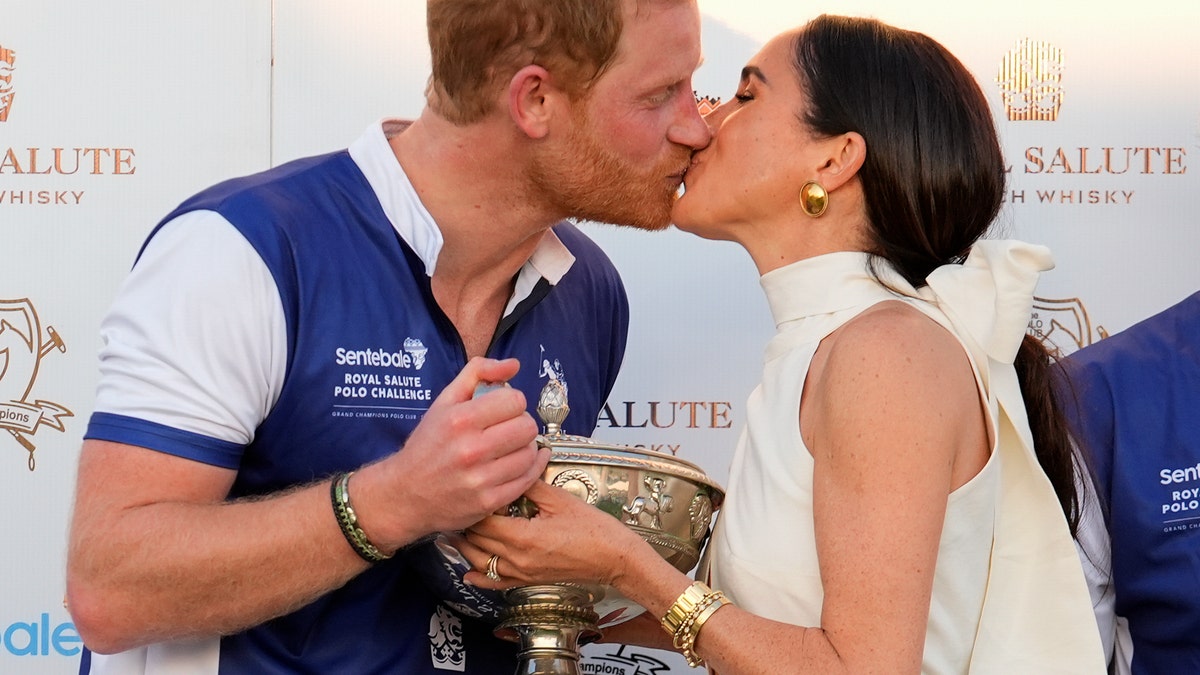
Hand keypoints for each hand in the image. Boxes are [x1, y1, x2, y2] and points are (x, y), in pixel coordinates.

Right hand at [356, 357, 548, 548]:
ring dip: (524, 447)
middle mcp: (470, 449)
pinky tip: (522, 461)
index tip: (503, 409)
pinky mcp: (488, 502)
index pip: (515, 400)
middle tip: (509, 428)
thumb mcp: (444, 401)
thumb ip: (478, 373)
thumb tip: (513, 364)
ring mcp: (480, 479)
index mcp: (460, 420)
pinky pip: (527, 480)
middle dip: (521, 423)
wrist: (405, 494)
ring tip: (510, 447)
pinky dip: (530, 468)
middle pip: (526, 427)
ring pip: (529, 453)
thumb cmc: (427, 445)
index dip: (512, 402)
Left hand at [458, 480, 646, 588]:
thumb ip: (530, 485)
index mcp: (523, 536)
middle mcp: (517, 559)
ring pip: (479, 563)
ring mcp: (521, 573)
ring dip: (467, 547)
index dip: (474, 504)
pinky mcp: (528, 581)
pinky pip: (495, 583)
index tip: (472, 490)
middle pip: (476, 541)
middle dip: (466, 523)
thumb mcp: (560, 499)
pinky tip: (467, 572)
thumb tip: (511, 467)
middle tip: (462, 505)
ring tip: (458, 529)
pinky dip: (478, 577)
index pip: (483, 520)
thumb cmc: (594, 529)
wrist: (614, 558)